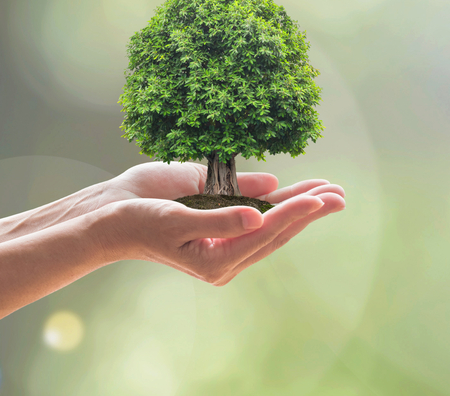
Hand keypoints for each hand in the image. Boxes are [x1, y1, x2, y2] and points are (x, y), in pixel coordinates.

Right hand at [98, 163, 345, 284]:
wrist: (110, 218)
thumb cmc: (138, 222)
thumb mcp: (177, 220)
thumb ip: (218, 218)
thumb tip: (258, 214)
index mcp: (217, 260)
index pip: (266, 232)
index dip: (295, 212)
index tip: (320, 198)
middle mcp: (227, 250)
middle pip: (277, 229)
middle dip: (309, 210)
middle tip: (339, 194)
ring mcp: (225, 233)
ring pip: (272, 220)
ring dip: (300, 204)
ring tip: (330, 190)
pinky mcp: (219, 217)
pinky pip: (256, 209)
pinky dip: (279, 199)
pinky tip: (297, 191)